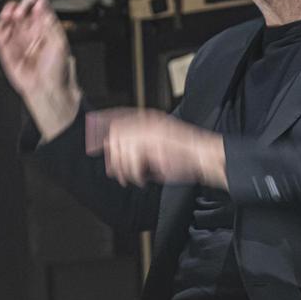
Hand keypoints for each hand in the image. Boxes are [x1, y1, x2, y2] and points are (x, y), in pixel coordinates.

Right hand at [0, 0, 81, 140]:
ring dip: (6, 13)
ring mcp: (19, 39)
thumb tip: (41, 4)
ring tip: (9, 14)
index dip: (33, 0)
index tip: (32, 0)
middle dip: (19, 6)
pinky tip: (3, 27)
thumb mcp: (59, 42)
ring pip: (8, 20)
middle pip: (21, 9)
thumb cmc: (57, 70)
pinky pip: (0, 36)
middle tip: (20, 10)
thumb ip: (49, 22)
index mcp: (45, 27)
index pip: (38, 6)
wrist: (46, 89)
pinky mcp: (7, 50)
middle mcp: (31, 31)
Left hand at [86, 109, 226, 188]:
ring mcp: (151, 131)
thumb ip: (135, 146)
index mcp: (149, 119)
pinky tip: (141, 180)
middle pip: (115, 136)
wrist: (204, 156)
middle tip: (117, 174)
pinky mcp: (155, 143)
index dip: (103, 127)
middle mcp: (148, 121)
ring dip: (124, 169)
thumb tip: (110, 150)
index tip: (96, 142)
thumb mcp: (156, 147)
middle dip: (113, 157)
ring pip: (122, 150)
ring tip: (132, 180)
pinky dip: (135, 174)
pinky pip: (133, 161)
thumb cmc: (183, 156)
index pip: (117, 119)